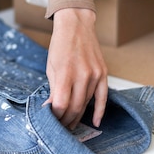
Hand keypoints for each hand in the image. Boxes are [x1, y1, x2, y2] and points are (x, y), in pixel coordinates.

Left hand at [44, 8, 107, 128]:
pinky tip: (95, 122)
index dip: (56, 116)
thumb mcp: (51, 67)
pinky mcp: (103, 73)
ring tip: (70, 124)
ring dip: (78, 116)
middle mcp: (82, 75)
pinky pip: (103, 97)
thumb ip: (54, 89)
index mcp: (65, 73)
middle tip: (60, 127)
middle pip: (75, 107)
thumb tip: (52, 108)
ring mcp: (94, 75)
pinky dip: (99, 111)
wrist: (76, 26)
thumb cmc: (60, 45)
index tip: (51, 121)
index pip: (61, 104)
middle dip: (66, 120)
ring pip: (86, 104)